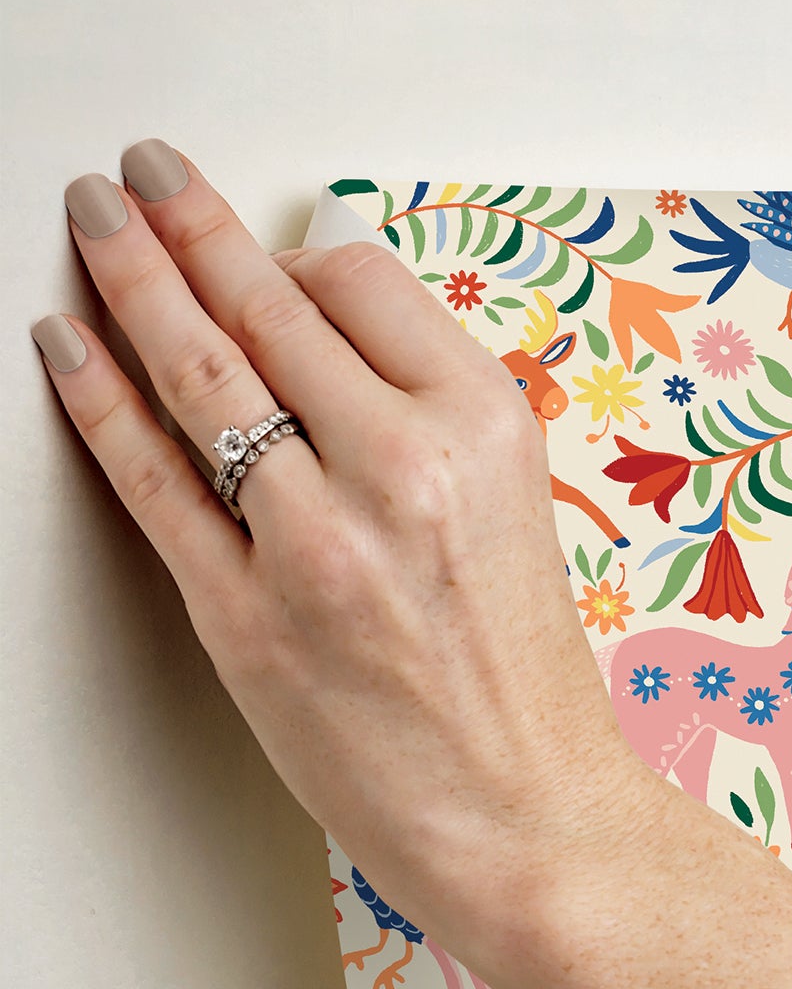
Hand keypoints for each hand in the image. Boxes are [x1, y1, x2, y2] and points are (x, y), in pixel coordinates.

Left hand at [32, 144, 636, 955]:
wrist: (527, 813)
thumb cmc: (525, 678)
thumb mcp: (519, 510)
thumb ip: (435, 413)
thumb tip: (340, 324)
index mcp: (486, 428)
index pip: (360, 285)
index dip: (292, 255)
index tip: (257, 244)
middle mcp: (404, 467)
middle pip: (266, 308)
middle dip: (186, 224)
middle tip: (141, 175)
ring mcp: (317, 542)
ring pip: (197, 373)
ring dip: (127, 278)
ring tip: (91, 222)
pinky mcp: (246, 616)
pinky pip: (153, 479)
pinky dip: (97, 399)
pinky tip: (67, 343)